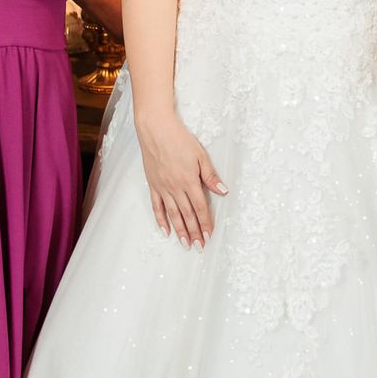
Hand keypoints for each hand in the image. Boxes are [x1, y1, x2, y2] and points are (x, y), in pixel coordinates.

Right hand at [135, 113, 225, 247]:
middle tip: (199, 247)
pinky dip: (161, 220)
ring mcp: (162, 188)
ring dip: (180, 230)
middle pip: (187, 215)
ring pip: (172, 214)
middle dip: (194, 232)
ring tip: (185, 244)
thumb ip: (210, 176)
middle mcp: (175, 188)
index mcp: (189, 181)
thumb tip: (223, 191)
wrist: (155, 130)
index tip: (209, 236)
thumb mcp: (200, 155)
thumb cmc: (179, 140)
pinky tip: (165, 230)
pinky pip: (157, 206)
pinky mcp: (153, 185)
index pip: (200, 207)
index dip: (206, 223)